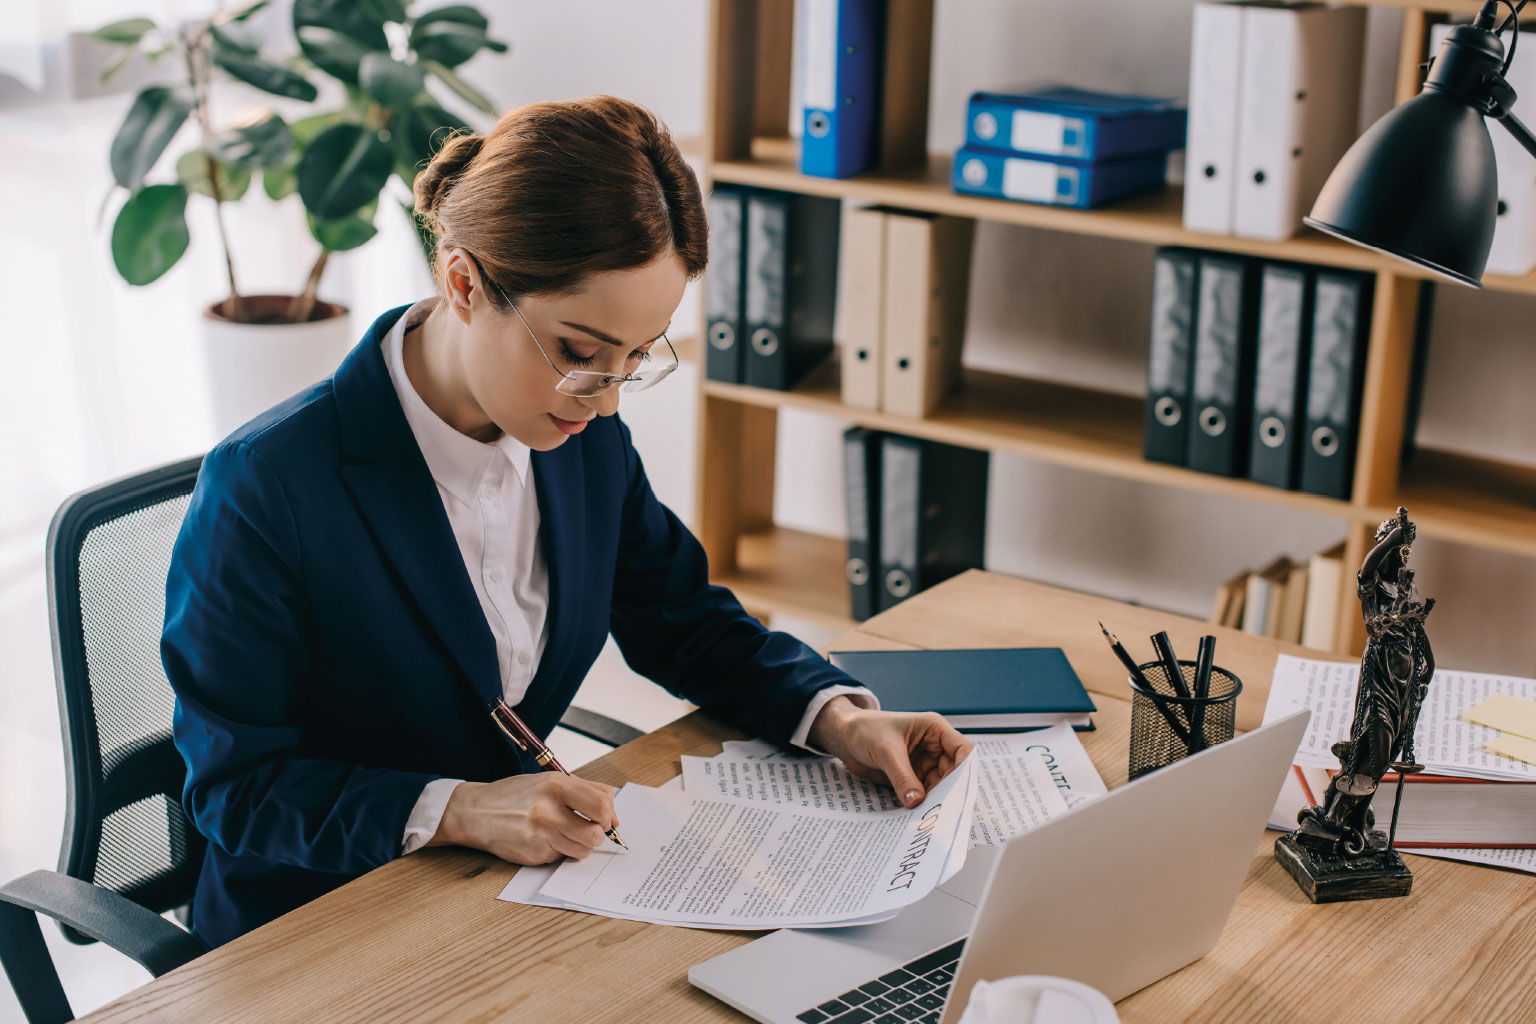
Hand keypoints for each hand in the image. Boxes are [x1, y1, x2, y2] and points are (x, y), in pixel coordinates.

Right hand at [427, 773, 618, 863]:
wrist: (476, 812)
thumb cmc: (516, 795)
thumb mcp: (549, 781)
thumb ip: (585, 792)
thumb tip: (613, 818)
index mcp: (556, 786)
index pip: (601, 804)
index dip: (608, 814)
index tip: (604, 817)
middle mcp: (548, 811)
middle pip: (595, 833)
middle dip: (598, 834)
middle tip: (588, 829)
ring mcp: (541, 836)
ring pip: (583, 850)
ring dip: (581, 845)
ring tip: (565, 833)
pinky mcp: (535, 855)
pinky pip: (562, 857)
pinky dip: (560, 851)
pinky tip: (544, 839)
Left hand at [808, 696, 972, 807]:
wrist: (843, 737)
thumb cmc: (865, 730)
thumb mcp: (886, 752)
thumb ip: (902, 777)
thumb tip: (917, 801)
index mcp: (934, 730)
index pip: (961, 750)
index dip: (965, 770)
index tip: (960, 790)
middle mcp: (933, 747)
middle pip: (953, 773)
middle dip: (950, 791)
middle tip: (944, 812)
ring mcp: (923, 763)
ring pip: (940, 786)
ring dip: (936, 800)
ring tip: (931, 818)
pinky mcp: (912, 777)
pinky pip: (923, 793)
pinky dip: (922, 804)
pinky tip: (919, 816)